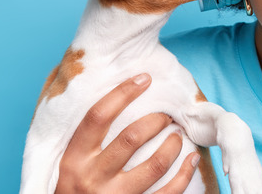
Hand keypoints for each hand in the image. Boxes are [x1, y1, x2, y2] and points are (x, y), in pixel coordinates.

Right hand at [55, 74, 199, 193]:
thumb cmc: (74, 190)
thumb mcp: (69, 165)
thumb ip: (86, 139)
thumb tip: (116, 98)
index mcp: (74, 159)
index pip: (98, 116)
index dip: (123, 93)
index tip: (144, 78)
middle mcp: (93, 177)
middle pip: (131, 138)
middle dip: (156, 120)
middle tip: (166, 116)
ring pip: (155, 165)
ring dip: (173, 145)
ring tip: (177, 136)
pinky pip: (168, 192)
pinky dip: (185, 174)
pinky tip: (192, 159)